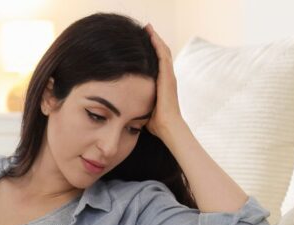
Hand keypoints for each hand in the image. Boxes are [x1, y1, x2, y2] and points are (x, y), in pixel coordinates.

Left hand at [144, 23, 185, 139]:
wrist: (167, 127)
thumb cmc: (156, 122)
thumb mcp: (144, 107)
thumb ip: (137, 101)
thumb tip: (123, 104)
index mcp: (162, 84)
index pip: (158, 63)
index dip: (152, 51)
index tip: (143, 42)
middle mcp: (168, 78)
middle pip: (162, 54)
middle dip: (154, 41)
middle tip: (146, 29)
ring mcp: (169, 77)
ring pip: (163, 52)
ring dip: (156, 39)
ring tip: (148, 28)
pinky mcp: (168, 78)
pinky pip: (163, 57)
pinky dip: (158, 45)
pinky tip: (152, 37)